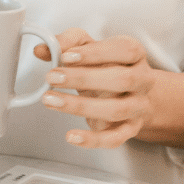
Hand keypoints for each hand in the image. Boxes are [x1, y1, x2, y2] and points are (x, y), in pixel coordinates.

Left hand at [36, 29, 154, 147]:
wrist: (129, 94)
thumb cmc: (105, 66)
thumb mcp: (88, 47)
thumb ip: (66, 43)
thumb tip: (41, 49)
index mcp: (135, 54)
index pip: (125, 51)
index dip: (96, 53)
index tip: (66, 56)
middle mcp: (142, 80)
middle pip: (121, 79)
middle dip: (83, 78)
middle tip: (52, 77)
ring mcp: (138, 106)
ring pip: (116, 109)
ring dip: (80, 106)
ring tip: (50, 100)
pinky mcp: (130, 129)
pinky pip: (114, 138)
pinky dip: (92, 140)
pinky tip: (70, 136)